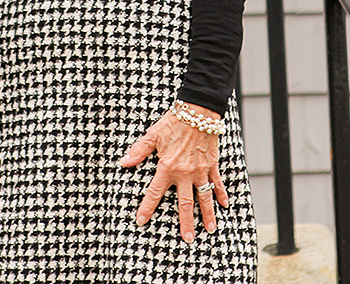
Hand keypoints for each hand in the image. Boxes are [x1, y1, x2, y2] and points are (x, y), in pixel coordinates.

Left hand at [119, 105, 228, 241]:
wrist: (198, 111)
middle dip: (185, 223)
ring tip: (210, 230)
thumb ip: (139, 151)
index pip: (155, 193)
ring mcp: (200, 170)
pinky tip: (225, 205)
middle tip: (188, 239)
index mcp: (167, 167)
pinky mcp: (212, 164)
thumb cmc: (174, 121)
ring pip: (204, 198)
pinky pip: (217, 182)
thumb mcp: (153, 135)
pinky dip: (221, 194)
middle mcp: (185, 173)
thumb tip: (124, 162)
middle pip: (185, 204)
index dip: (147, 207)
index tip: (142, 221)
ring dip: (207, 215)